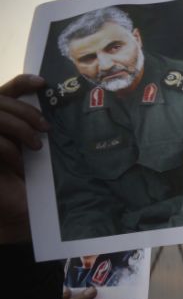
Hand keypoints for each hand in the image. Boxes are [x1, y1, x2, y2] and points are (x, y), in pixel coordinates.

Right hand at [0, 74, 47, 242]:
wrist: (17, 216)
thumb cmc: (31, 184)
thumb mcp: (37, 150)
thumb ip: (38, 128)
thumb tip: (60, 104)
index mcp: (1, 122)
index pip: (5, 91)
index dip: (22, 82)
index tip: (44, 83)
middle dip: (24, 111)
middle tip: (46, 128)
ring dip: (17, 127)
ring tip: (36, 146)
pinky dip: (7, 148)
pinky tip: (18, 163)